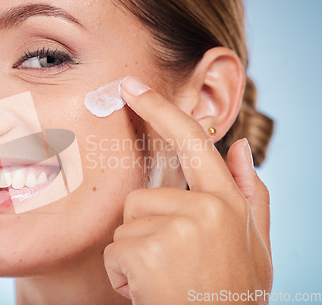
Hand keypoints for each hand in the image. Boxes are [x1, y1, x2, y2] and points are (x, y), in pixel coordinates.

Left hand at [103, 77, 272, 303]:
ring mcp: (176, 228)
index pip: (191, 141)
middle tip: (170, 264)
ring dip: (136, 252)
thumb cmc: (231, 290)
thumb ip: (251, 192)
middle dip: (145, 230)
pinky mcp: (145, 251)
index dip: (159, 109)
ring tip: (163, 277)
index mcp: (227, 202)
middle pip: (141, 198)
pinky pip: (115, 251)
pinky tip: (148, 289)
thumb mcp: (255, 243)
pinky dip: (123, 273)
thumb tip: (241, 146)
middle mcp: (205, 208)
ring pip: (127, 224)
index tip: (130, 86)